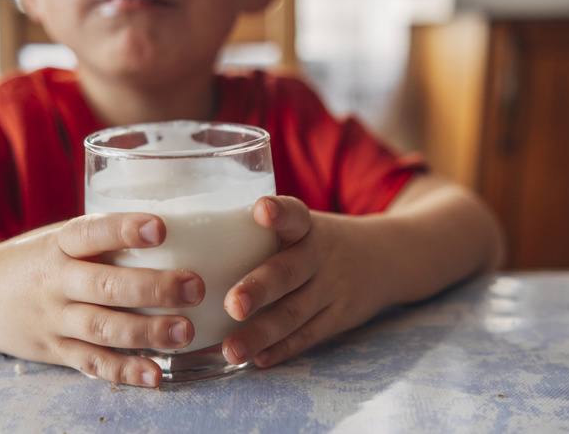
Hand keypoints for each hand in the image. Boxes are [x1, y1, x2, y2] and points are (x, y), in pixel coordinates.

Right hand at [0, 213, 204, 386]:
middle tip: (193, 287)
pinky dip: (124, 371)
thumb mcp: (58, 238)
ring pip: (102, 328)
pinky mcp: (55, 351)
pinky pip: (92, 363)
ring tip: (185, 331)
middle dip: (153, 287)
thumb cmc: (36, 259)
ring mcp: (53, 319)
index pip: (90, 231)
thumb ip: (103, 238)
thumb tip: (177, 227)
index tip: (160, 227)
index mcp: (58, 244)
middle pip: (104, 285)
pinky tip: (155, 374)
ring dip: (147, 332)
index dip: (124, 230)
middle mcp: (54, 281)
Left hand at [221, 196, 391, 367]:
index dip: (279, 213)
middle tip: (232, 303)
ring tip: (231, 349)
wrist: (388, 258)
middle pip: (289, 271)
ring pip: (296, 313)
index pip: (294, 214)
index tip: (261, 210)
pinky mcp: (339, 318)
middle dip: (260, 288)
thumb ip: (258, 232)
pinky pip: (309, 336)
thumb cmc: (319, 240)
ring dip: (262, 333)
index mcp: (307, 227)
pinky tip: (256, 359)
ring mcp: (333, 289)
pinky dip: (283, 349)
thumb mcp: (302, 224)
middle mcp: (320, 256)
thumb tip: (179, 242)